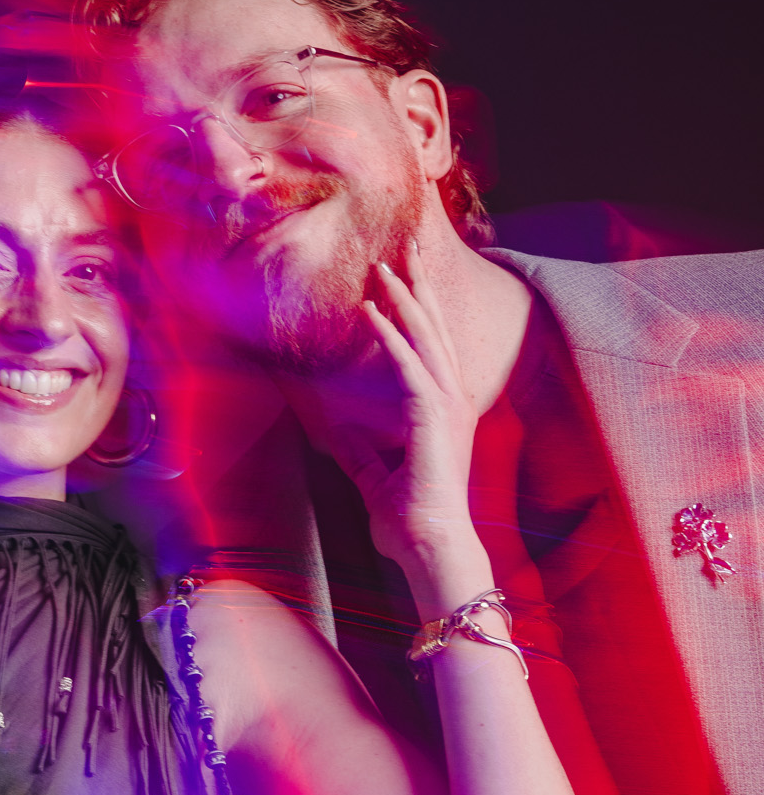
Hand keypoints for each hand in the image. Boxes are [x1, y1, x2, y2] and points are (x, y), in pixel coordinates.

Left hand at [335, 246, 479, 580]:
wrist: (432, 547)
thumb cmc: (411, 523)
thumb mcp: (377, 482)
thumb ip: (364, 456)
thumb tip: (343, 435)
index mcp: (442, 412)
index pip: (429, 349)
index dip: (415, 311)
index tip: (400, 279)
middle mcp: (451, 401)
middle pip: (434, 330)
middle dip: (418, 287)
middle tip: (405, 248)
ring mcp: (447, 406)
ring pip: (426, 338)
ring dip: (405, 299)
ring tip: (387, 264)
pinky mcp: (433, 417)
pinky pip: (409, 366)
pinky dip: (390, 336)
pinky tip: (371, 311)